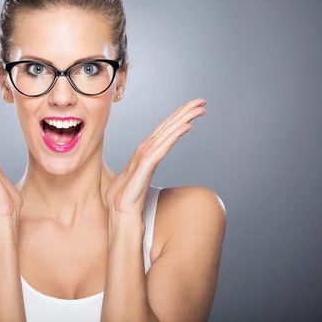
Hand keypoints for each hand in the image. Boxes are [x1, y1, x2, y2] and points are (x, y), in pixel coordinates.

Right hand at [104, 98, 206, 217]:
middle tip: (201, 100)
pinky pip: (161, 149)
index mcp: (142, 156)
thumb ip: (142, 174)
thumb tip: (145, 171)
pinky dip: (173, 136)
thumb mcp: (138, 184)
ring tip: (200, 108)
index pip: (161, 132)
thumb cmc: (128, 206)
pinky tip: (187, 126)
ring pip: (164, 134)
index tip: (192, 109)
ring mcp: (142, 160)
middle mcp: (142, 154)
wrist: (120, 221)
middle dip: (183, 112)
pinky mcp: (143, 169)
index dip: (176, 119)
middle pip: (164, 127)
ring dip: (182, 119)